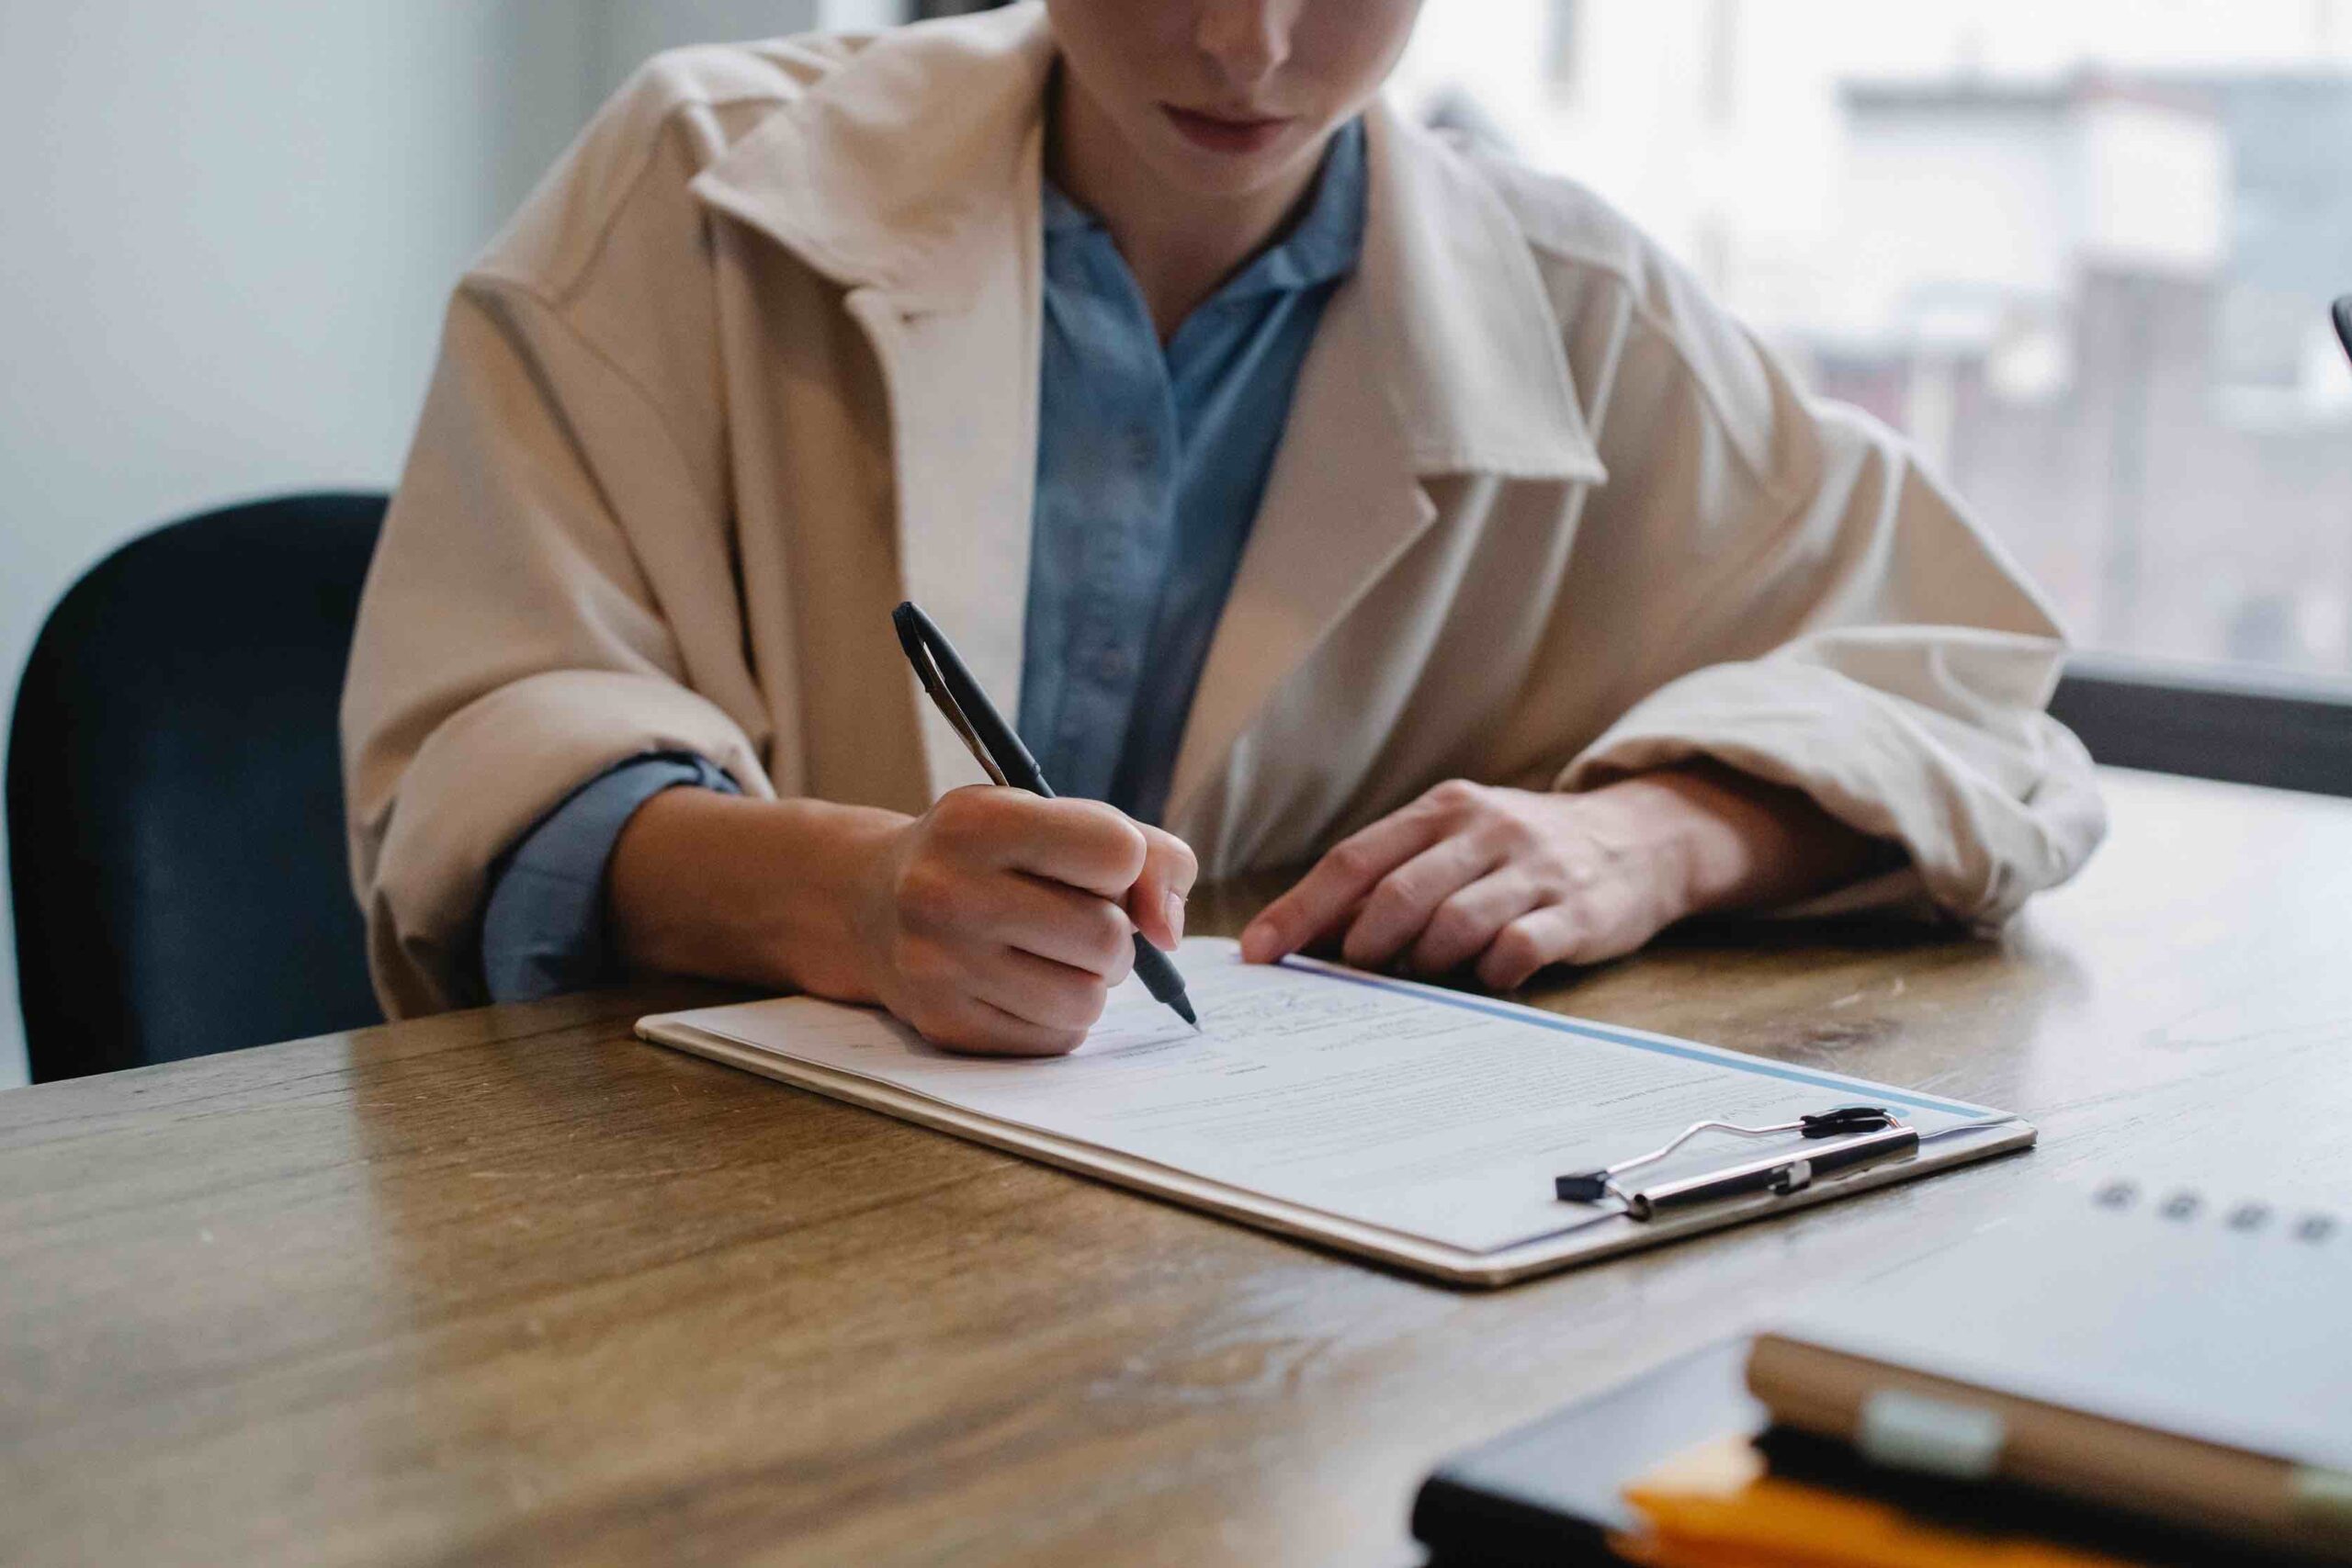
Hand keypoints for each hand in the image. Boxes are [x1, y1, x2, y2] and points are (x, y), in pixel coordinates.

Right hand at [851, 787, 1196, 1055]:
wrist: (873, 904)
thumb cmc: (989, 857)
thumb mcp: (1053, 819)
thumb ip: (1145, 852)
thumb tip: (1169, 930)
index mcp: (978, 822)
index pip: (1117, 852)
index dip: (1126, 865)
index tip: (1097, 869)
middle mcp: (946, 891)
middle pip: (1107, 936)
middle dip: (1115, 934)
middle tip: (1082, 922)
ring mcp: (938, 965)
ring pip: (1087, 998)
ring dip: (1092, 982)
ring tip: (1056, 957)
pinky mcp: (945, 1025)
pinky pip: (1057, 1039)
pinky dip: (1061, 1017)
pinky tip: (1025, 986)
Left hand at [1238, 769, 1880, 990]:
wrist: (1642, 839)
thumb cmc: (1521, 853)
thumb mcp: (1457, 840)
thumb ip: (1392, 876)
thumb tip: (1304, 934)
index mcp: (1442, 810)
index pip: (1354, 860)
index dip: (1300, 910)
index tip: (1257, 953)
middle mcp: (1485, 830)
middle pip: (1397, 894)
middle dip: (1357, 946)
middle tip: (1342, 979)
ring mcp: (1534, 869)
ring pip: (1452, 924)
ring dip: (1420, 964)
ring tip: (1416, 979)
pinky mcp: (1577, 912)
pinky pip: (1517, 950)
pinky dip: (1488, 974)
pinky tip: (1484, 981)